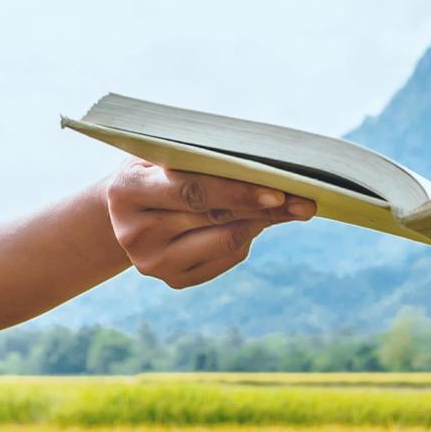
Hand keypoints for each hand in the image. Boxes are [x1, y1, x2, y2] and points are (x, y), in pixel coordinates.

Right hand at [101, 164, 312, 289]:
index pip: (192, 191)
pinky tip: (259, 220)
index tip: (278, 190)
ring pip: (225, 240)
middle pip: (213, 217)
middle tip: (303, 201)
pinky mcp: (174, 280)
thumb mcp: (167, 151)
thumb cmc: (157, 166)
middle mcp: (135, 233)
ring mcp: (153, 262)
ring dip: (262, 221)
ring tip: (293, 206)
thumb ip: (203, 156)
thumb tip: (268, 166)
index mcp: (127, 191)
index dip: (237, 191)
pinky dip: (247, 237)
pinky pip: (226, 258)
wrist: (127, 207)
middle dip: (263, 208)